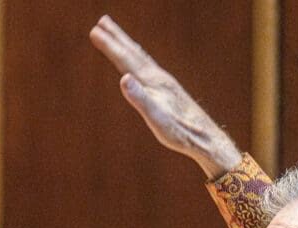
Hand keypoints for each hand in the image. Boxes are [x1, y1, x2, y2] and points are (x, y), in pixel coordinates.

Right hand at [90, 15, 240, 178]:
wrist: (203, 136)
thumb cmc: (179, 131)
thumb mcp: (156, 118)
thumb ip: (140, 98)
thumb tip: (124, 78)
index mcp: (152, 82)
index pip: (126, 59)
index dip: (110, 45)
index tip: (94, 31)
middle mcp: (158, 77)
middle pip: (134, 52)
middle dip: (117, 37)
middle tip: (102, 20)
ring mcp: (164, 82)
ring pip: (141, 58)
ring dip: (127, 44)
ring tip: (116, 34)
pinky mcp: (168, 89)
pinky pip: (149, 67)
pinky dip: (140, 58)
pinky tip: (139, 62)